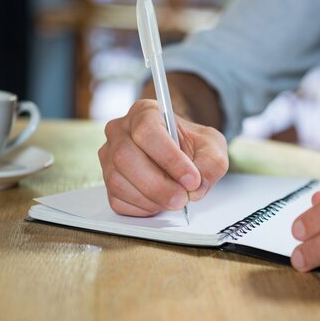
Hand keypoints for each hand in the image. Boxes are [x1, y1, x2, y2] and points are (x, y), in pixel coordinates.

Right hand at [98, 99, 228, 216]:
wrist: (182, 156)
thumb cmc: (192, 145)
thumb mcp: (212, 146)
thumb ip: (211, 162)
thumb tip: (196, 187)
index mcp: (144, 112)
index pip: (147, 131)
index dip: (169, 158)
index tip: (191, 178)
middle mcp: (120, 131)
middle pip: (126, 158)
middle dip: (158, 185)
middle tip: (183, 198)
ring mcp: (109, 157)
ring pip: (118, 182)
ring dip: (151, 199)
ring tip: (175, 200)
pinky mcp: (107, 181)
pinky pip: (117, 200)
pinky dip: (142, 208)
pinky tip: (160, 202)